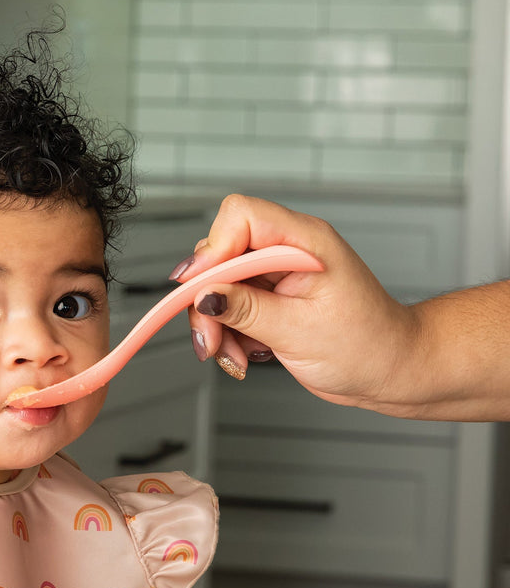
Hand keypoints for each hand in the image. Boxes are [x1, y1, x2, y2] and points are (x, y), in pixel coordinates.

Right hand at [177, 194, 412, 408]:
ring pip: (217, 287)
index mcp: (304, 242)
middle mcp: (287, 251)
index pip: (241, 217)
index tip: (198, 290)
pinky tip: (247, 356)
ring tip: (235, 356)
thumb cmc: (367, 345)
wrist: (388, 370)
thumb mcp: (299, 330)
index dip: (213, 250)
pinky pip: (226, 309)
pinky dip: (228, 336)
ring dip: (216, 326)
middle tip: (211, 338)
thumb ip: (246, 309)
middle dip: (207, 300)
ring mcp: (275, 276)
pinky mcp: (267, 299)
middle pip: (220, 255)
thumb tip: (204, 294)